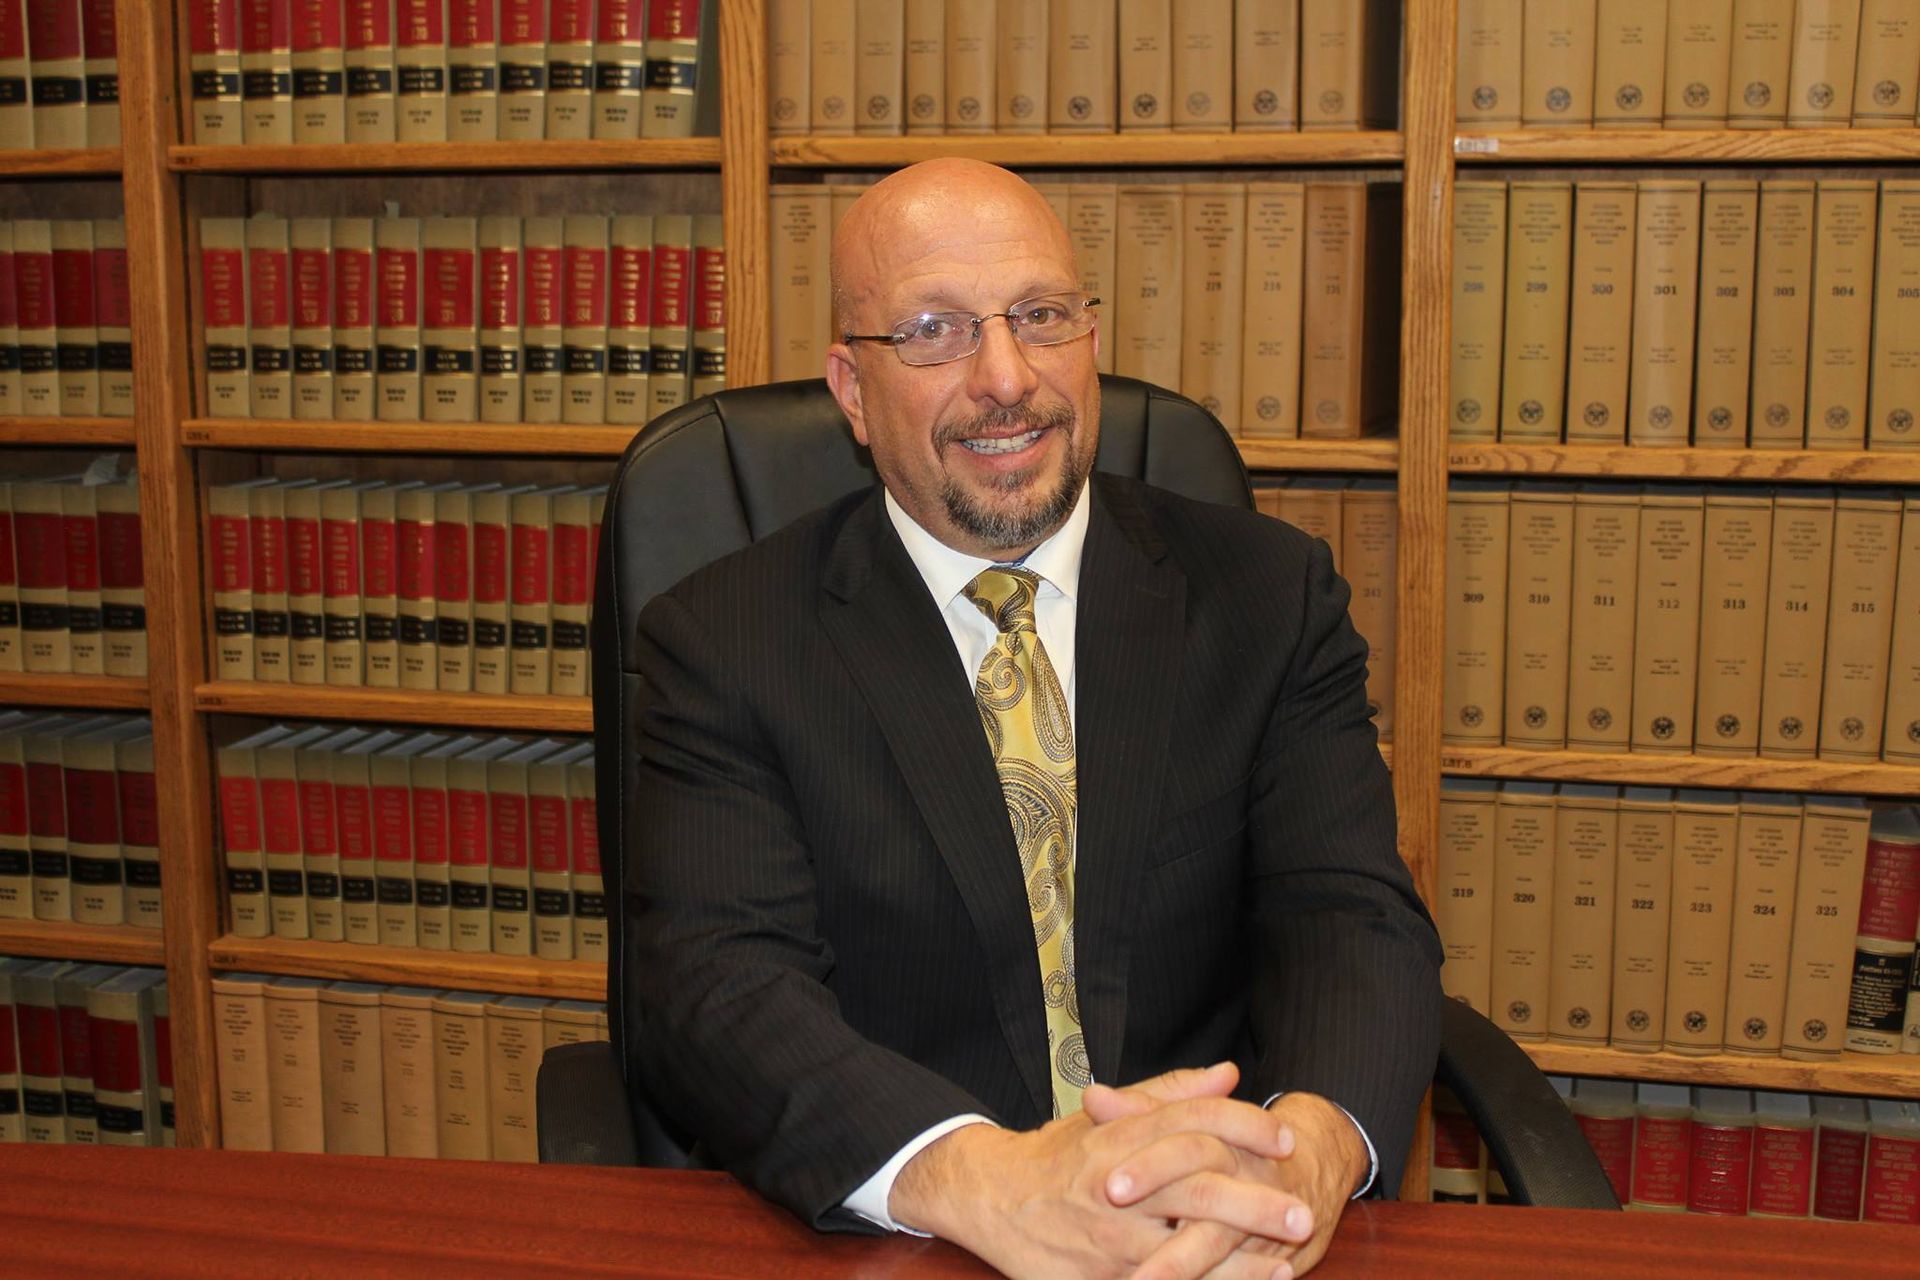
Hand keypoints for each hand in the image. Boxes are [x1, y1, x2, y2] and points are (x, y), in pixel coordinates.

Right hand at [889, 1064, 1316, 1279]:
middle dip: (1256, 1205)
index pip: (1196, 1122)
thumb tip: (1229, 1074)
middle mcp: (1118, 1184)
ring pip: (1183, 1250)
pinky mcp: (1097, 1279)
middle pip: (1199, 1189)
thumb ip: (1171, 1094)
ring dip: (1238, 1264)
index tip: (1287, 1141)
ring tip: (1283, 1267)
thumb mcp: (1108, 1114)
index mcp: (1122, 1135)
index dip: (1246, 1129)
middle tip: (1304, 1214)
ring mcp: (1107, 1237)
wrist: (989, 1197)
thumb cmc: (1059, 1154)